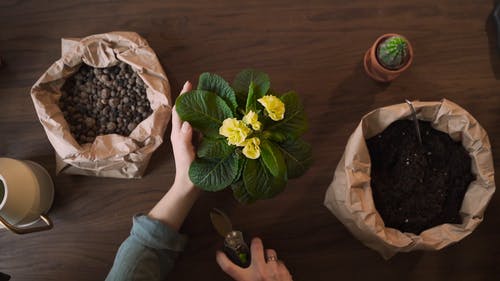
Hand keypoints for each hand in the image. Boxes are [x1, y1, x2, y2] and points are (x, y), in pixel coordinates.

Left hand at [148, 81, 198, 230]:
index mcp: (178, 134)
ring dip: (201, 108)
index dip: (183, 97)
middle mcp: (184, 133)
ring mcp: (192, 138)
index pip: (179, 111)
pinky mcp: (199, 144)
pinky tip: (217, 117)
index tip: (189, 83)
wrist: (190, 186)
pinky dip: (208, 120)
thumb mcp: (185, 154)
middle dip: (193, 98)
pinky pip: (203, 128)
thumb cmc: (187, 171)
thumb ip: (184, 139)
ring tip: (212, 97)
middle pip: (187, 112)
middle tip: (204, 87)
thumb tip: (187, 123)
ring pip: (196, 119)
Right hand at [216, 238, 292, 280]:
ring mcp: (273, 271)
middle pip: (255, 247)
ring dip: (268, 255)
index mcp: (247, 280)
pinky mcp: (285, 272)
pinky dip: (278, 266)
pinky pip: (280, 262)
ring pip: (271, 252)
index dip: (222, 259)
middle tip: (254, 242)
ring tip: (267, 261)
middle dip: (255, 242)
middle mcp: (259, 273)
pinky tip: (276, 272)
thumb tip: (240, 275)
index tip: (220, 254)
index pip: (229, 267)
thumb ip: (244, 280)